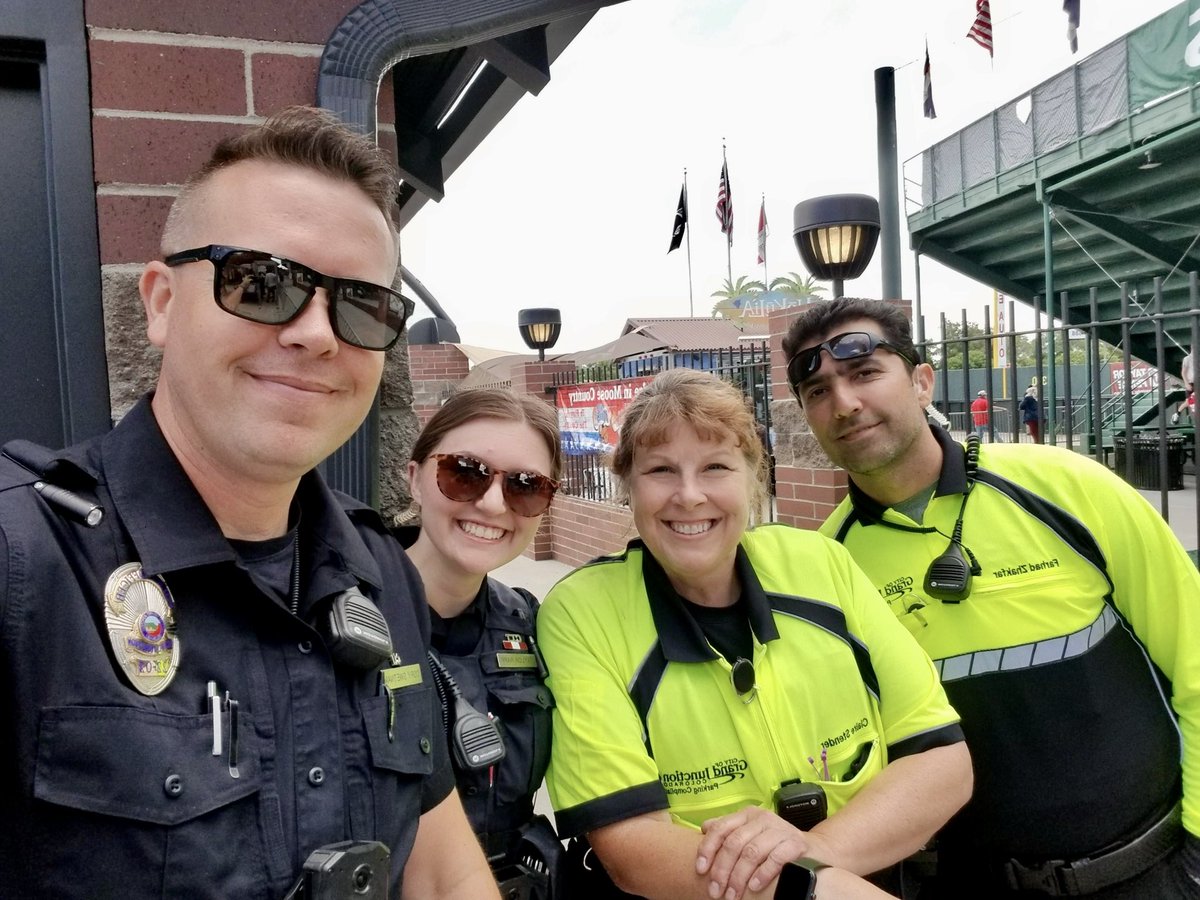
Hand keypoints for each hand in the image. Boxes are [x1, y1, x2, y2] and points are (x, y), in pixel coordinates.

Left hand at [696, 807, 830, 899]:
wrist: (812, 850)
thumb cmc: (773, 845)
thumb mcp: (750, 833)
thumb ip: (729, 830)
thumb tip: (704, 827)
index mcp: (747, 815)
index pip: (721, 828)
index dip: (707, 849)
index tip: (700, 870)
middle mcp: (762, 819)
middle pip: (734, 843)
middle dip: (722, 870)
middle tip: (716, 891)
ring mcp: (779, 830)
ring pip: (752, 852)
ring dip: (739, 877)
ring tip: (733, 894)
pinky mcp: (795, 843)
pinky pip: (775, 858)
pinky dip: (762, 874)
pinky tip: (754, 886)